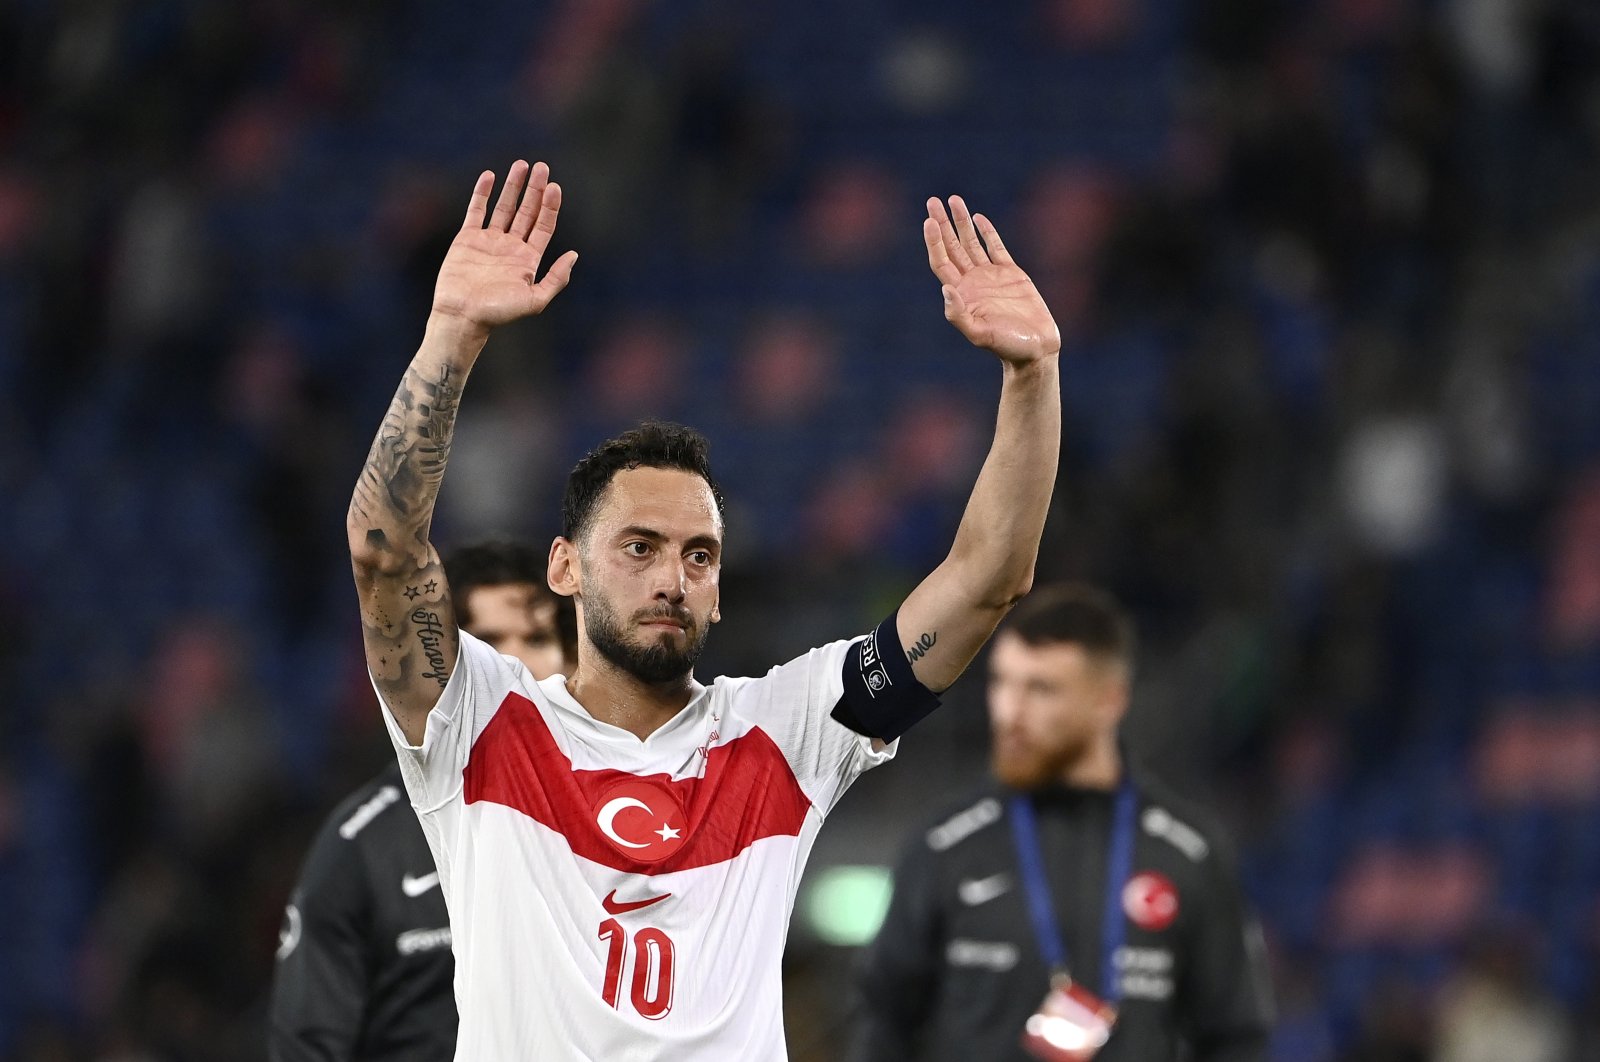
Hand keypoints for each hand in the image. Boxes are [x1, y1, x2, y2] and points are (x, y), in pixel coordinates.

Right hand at [431, 160, 578, 333]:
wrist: (463, 316)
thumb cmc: (498, 313)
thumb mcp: (535, 300)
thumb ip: (556, 278)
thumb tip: (574, 255)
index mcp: (528, 260)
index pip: (544, 226)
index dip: (550, 206)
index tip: (554, 186)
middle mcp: (511, 247)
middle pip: (527, 211)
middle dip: (535, 189)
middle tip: (542, 166)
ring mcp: (489, 241)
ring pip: (504, 207)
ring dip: (513, 186)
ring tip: (521, 164)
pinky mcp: (467, 238)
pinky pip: (476, 210)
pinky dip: (482, 193)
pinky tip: (489, 176)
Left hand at [924, 196, 1059, 364]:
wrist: (1035, 349)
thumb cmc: (1006, 346)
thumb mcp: (979, 334)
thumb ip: (959, 315)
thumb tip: (946, 289)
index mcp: (961, 294)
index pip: (941, 262)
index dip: (934, 241)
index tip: (929, 221)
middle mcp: (972, 282)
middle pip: (952, 247)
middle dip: (942, 224)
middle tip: (933, 201)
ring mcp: (991, 276)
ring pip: (971, 242)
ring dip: (961, 222)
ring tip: (953, 199)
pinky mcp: (1011, 274)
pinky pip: (996, 247)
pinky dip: (988, 231)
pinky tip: (978, 217)